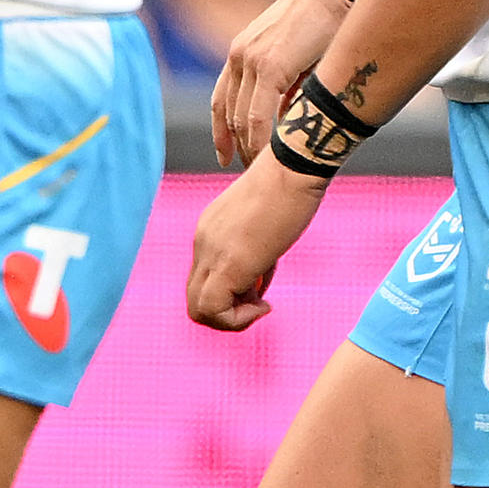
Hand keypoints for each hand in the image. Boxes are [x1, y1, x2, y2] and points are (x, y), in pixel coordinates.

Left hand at [184, 153, 329, 329]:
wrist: (293, 168)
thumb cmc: (288, 189)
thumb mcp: (263, 225)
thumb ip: (253, 252)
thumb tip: (255, 283)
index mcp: (209, 231)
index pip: (204, 279)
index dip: (230, 295)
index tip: (260, 287)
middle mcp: (201, 242)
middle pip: (195, 298)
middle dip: (227, 312)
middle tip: (259, 301)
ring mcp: (211, 253)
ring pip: (199, 309)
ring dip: (232, 318)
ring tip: (262, 302)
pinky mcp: (229, 264)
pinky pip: (214, 310)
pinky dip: (238, 319)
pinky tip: (264, 305)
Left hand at [210, 0, 347, 168]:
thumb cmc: (326, 18)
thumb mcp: (297, 55)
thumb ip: (287, 83)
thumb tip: (289, 113)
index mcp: (241, 51)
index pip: (221, 100)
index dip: (221, 131)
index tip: (225, 156)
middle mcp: (238, 55)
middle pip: (228, 113)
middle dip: (236, 145)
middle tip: (248, 171)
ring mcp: (251, 59)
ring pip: (241, 118)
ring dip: (249, 147)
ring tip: (261, 169)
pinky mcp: (269, 65)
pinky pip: (258, 115)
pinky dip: (261, 139)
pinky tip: (270, 155)